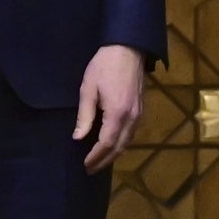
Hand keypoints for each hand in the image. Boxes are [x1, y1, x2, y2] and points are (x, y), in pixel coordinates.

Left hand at [73, 43, 148, 171]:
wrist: (128, 49)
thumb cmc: (103, 67)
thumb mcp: (88, 89)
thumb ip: (85, 115)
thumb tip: (78, 137)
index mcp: (118, 114)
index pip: (106, 143)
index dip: (95, 156)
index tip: (85, 165)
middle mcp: (132, 118)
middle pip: (119, 147)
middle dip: (104, 160)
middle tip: (90, 169)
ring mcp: (139, 115)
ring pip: (127, 142)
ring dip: (113, 153)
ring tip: (98, 161)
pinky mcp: (141, 110)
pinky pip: (131, 133)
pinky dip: (121, 143)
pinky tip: (111, 145)